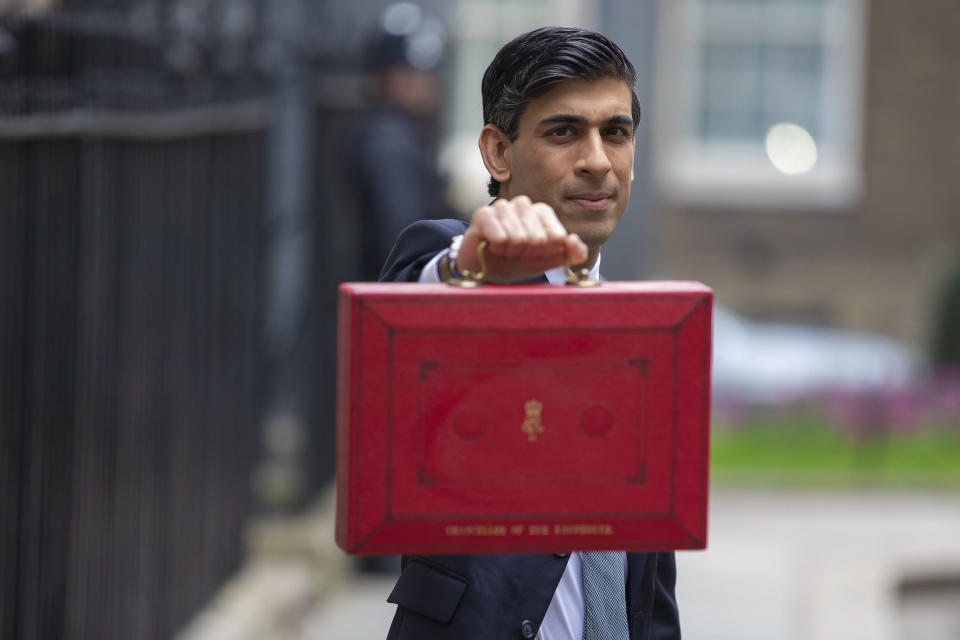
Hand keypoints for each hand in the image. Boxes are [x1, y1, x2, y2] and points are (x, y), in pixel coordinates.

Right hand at [454, 196, 588, 281]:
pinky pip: (500, 237)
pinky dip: (498, 248)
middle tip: (516, 253)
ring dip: (511, 252)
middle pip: (538, 238)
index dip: (546, 253)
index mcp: (542, 212)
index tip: (535, 254)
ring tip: (504, 249)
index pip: (557, 236)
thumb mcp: (547, 261)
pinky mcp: (483, 214)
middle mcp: (524, 205)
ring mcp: (503, 207)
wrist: (485, 269)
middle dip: (527, 253)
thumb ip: (569, 254)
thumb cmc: (516, 261)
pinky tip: (492, 246)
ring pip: (519, 238)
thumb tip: (576, 249)